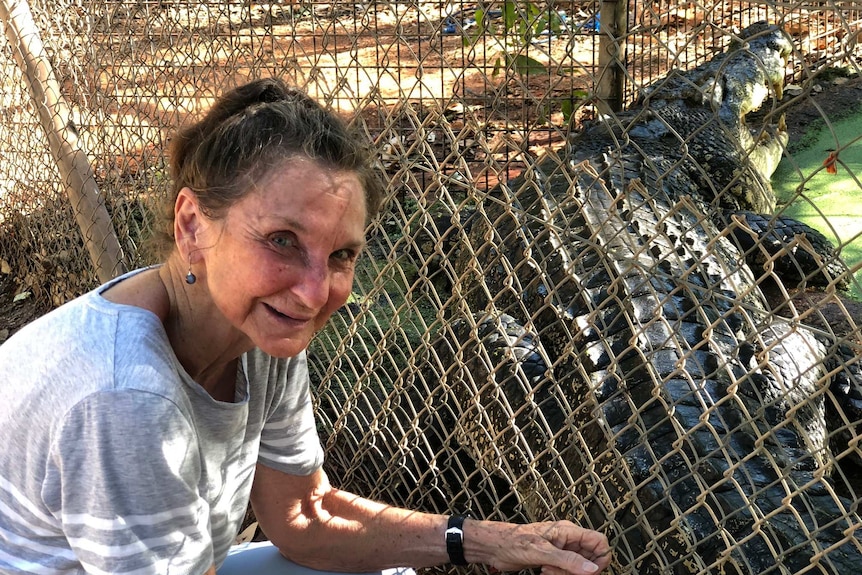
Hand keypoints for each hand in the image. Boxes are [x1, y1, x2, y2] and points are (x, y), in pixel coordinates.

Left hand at [471, 520, 610, 574]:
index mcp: (568, 531)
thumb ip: (567, 560)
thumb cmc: (513, 541)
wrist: (495, 546)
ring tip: (548, 571)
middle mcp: (567, 539)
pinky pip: (565, 570)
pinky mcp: (552, 559)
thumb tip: (592, 568)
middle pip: (589, 557)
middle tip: (560, 571)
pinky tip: (544, 572)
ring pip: (577, 566)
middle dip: (579, 569)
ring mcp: (560, 549)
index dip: (599, 558)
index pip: (599, 541)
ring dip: (566, 574)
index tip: (588, 572)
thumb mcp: (542, 552)